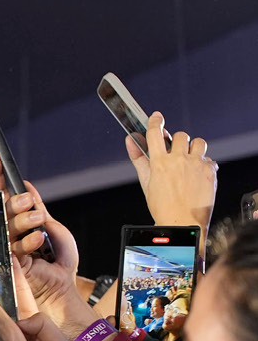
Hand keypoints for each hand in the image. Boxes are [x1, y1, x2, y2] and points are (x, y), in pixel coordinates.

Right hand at [0, 154, 98, 339]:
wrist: (63, 288)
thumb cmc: (59, 261)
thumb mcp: (54, 228)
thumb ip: (39, 208)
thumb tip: (27, 188)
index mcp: (19, 222)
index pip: (3, 196)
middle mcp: (9, 233)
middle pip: (3, 208)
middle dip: (16, 201)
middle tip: (30, 203)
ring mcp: (7, 247)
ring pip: (7, 224)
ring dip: (24, 220)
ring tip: (39, 223)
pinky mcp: (8, 262)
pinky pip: (13, 245)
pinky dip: (28, 240)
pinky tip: (38, 242)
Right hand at [127, 112, 217, 246]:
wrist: (183, 223)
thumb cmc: (163, 207)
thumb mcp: (146, 183)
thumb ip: (139, 160)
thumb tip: (130, 140)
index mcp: (159, 163)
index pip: (155, 134)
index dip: (155, 122)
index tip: (156, 117)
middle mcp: (178, 160)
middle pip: (179, 136)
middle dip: (177, 142)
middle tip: (176, 154)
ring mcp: (196, 163)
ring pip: (198, 142)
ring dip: (193, 149)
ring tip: (189, 162)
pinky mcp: (210, 169)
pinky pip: (208, 158)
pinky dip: (203, 165)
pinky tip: (197, 177)